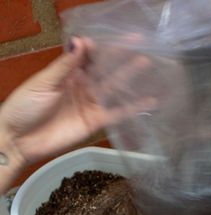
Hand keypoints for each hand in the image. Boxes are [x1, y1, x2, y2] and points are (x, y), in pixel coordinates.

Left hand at [0, 37, 155, 168]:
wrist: (19, 140)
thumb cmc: (24, 107)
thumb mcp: (43, 83)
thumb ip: (65, 65)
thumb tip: (81, 41)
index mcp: (68, 72)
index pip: (90, 54)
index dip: (104, 45)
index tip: (119, 37)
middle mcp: (82, 84)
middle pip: (106, 68)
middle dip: (122, 56)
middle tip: (141, 46)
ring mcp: (91, 102)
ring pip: (114, 87)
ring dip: (130, 76)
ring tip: (147, 64)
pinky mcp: (96, 121)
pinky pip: (118, 113)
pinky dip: (134, 108)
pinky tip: (150, 101)